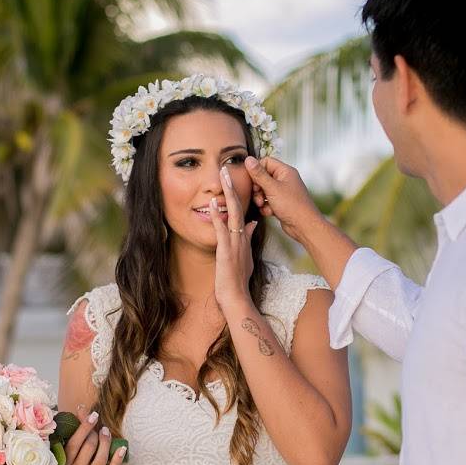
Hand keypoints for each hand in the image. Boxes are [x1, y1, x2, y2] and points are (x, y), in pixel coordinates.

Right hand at [62, 405, 125, 464]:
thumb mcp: (66, 455)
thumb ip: (73, 435)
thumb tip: (81, 409)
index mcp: (62, 464)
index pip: (74, 443)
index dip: (84, 427)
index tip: (93, 414)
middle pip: (88, 448)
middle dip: (96, 434)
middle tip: (101, 427)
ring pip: (100, 460)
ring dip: (106, 443)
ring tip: (107, 433)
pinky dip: (117, 460)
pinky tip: (122, 448)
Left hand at [211, 165, 257, 309]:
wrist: (237, 297)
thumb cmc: (237, 279)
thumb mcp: (246, 255)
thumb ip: (248, 237)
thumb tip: (252, 223)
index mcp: (243, 237)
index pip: (242, 210)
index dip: (238, 193)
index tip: (233, 177)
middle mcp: (241, 237)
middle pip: (239, 206)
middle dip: (232, 186)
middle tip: (227, 167)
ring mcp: (235, 243)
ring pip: (233, 213)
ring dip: (227, 193)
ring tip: (223, 175)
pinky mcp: (226, 251)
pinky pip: (222, 229)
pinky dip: (217, 215)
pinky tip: (212, 202)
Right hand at [245, 156, 322, 243]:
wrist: (304, 226)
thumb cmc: (292, 206)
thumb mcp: (272, 188)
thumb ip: (259, 174)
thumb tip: (248, 159)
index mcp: (285, 171)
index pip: (266, 162)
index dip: (257, 170)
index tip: (252, 181)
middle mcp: (285, 180)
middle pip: (263, 177)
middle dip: (257, 187)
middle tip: (258, 195)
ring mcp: (283, 192)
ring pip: (264, 190)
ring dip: (260, 198)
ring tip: (263, 204)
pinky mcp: (281, 203)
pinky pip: (267, 201)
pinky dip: (266, 207)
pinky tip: (270, 212)